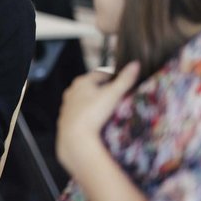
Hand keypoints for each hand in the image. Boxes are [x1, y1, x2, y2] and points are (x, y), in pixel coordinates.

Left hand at [56, 61, 139, 175]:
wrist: (75, 136)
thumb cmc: (93, 112)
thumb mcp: (113, 95)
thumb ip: (125, 80)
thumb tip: (136, 64)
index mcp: (82, 82)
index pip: (100, 74)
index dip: (111, 77)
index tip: (120, 81)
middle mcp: (72, 91)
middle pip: (90, 86)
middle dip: (101, 89)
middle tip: (115, 94)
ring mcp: (67, 105)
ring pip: (82, 99)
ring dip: (92, 101)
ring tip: (105, 108)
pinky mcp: (65, 118)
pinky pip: (78, 113)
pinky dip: (86, 114)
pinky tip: (93, 120)